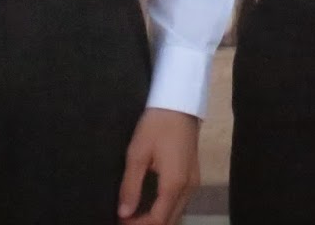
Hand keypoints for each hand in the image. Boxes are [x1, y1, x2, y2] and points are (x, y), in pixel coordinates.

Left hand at [117, 107, 199, 224]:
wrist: (179, 101)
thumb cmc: (156, 125)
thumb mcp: (137, 154)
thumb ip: (130, 186)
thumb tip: (124, 213)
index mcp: (174, 184)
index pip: (158, 220)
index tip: (120, 222)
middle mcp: (188, 187)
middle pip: (170, 220)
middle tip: (126, 221)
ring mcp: (194, 181)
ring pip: (177, 212)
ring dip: (158, 219)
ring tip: (135, 216)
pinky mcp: (193, 174)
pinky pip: (180, 202)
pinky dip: (165, 209)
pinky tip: (150, 205)